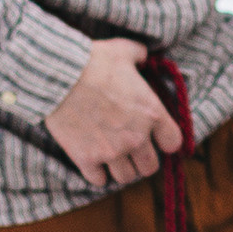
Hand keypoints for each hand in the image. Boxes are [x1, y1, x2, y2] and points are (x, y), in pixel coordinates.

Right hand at [46, 37, 180, 190]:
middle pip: (150, 167)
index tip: (157, 138)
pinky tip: (93, 162)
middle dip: (143, 160)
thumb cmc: (93, 60)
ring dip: (121, 168)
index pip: (173, 143)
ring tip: (113, 156)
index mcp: (152, 113)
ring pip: (126, 177)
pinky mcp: (86, 159)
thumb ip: (140, 56)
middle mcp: (136, 137)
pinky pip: (99, 181)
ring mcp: (111, 151)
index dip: (165, 141)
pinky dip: (97, 174)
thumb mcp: (124, 50)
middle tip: (133, 151)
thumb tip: (144, 56)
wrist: (58, 75)